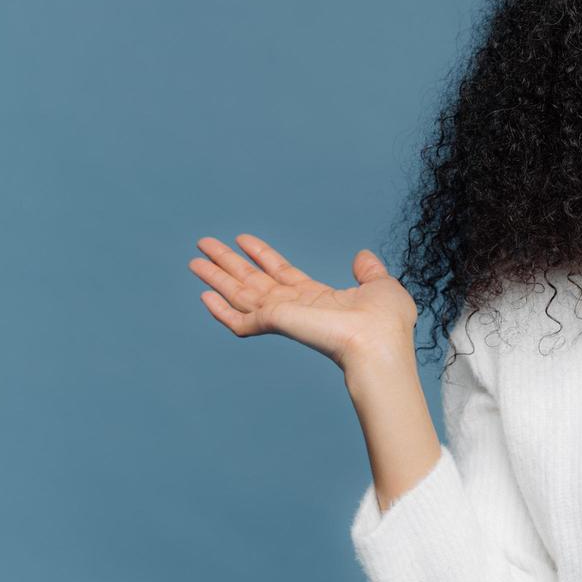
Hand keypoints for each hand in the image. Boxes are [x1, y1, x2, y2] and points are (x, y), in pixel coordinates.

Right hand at [188, 233, 418, 369]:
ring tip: (194, 260)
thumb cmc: (386, 323)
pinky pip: (240, 320)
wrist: (379, 343)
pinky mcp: (275, 323)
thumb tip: (363, 256)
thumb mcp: (381, 286)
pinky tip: (204, 295)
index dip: (261, 255)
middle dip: (229, 263)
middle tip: (204, 244)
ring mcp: (284, 316)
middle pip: (253, 281)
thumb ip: (368, 271)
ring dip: (216, 277)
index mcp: (318, 299)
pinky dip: (221, 310)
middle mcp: (296, 308)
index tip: (243, 239)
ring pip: (240, 295)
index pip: (282, 273)